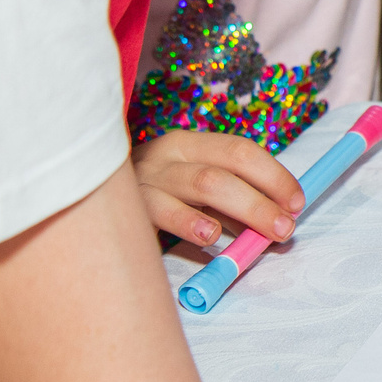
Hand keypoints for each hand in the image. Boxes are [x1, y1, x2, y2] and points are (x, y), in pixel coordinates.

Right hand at [131, 130, 304, 247]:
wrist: (83, 199)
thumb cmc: (153, 197)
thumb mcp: (190, 191)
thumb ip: (228, 203)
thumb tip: (277, 221)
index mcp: (190, 144)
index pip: (240, 151)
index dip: (274, 176)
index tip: (297, 203)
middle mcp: (168, 154)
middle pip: (225, 170)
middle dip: (262, 200)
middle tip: (285, 228)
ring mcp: (145, 179)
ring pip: (201, 185)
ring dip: (239, 211)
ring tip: (260, 233)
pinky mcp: (127, 206)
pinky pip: (161, 212)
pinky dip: (190, 223)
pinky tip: (209, 236)